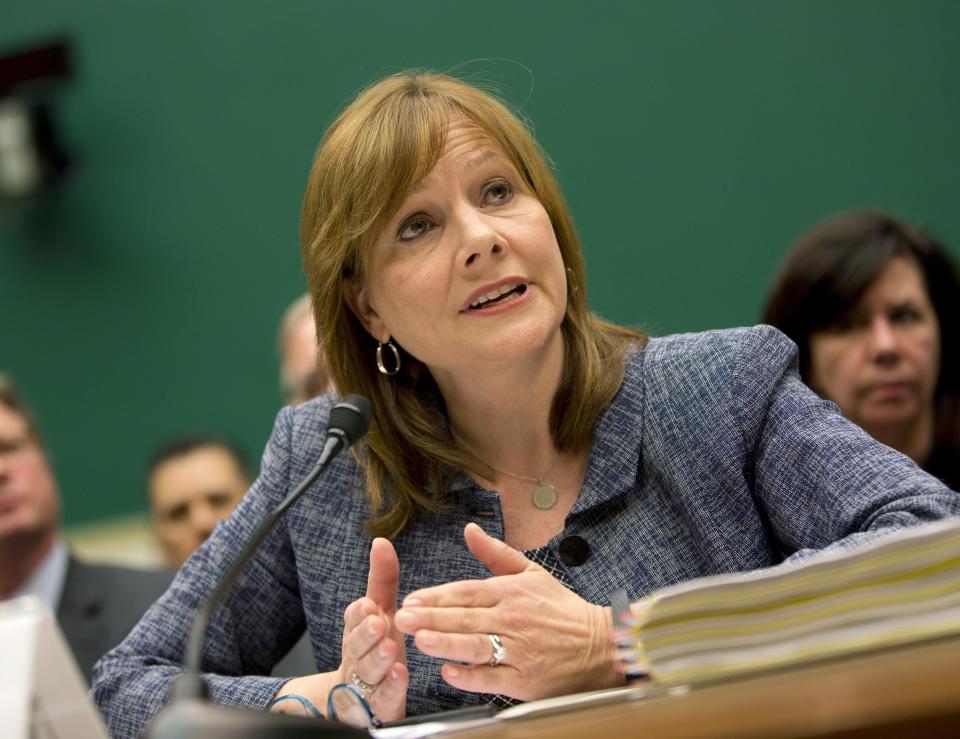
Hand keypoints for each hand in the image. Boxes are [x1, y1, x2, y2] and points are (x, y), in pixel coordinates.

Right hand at [270, 538, 407, 723]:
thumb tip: (381, 541)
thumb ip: (382, 578)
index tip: (370, 605)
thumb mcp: (379, 609)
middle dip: (366, 634)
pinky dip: (390, 687)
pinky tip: (400, 677)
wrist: (355, 698)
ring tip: (390, 649)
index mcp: (358, 629)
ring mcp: (366, 681)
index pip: (353, 618)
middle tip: (379, 623)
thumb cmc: (373, 646)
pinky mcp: (379, 704)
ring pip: (368, 671)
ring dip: (378, 659)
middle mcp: (358, 654)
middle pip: (356, 645)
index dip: (360, 614)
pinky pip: (382, 697)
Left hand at [394, 523, 618, 700]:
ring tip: (421, 641)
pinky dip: (471, 676)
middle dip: (432, 618)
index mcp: (512, 592)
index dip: (437, 595)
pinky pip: (493, 679)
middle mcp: (513, 619)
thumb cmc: (562, 609)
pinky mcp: (525, 680)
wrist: (600, 645)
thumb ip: (495, 553)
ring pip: (477, 646)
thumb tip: (469, 530)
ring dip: (447, 643)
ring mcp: (519, 651)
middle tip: (402, 618)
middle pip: (466, 618)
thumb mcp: (531, 573)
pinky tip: (450, 673)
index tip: (412, 599)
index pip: (468, 592)